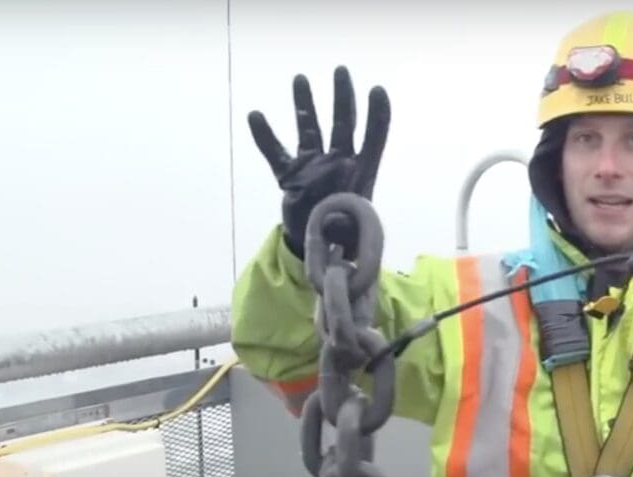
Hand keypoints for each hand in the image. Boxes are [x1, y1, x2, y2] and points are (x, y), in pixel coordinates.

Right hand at [247, 66, 389, 258]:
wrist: (320, 249)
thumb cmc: (346, 237)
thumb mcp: (356, 228)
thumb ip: (350, 210)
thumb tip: (341, 176)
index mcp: (361, 173)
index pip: (373, 139)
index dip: (377, 116)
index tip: (377, 90)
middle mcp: (339, 162)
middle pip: (343, 123)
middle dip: (343, 98)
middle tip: (341, 71)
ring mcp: (313, 166)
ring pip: (309, 129)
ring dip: (305, 106)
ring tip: (301, 79)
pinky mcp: (291, 176)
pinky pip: (275, 153)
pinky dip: (266, 137)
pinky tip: (256, 116)